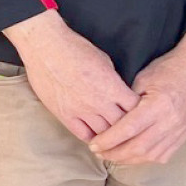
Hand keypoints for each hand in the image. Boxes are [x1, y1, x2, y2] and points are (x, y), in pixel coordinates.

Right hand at [4, 10, 138, 141]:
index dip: (140, 113)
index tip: (140, 114)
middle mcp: (99, 102)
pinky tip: (96, 137)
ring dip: (111, 136)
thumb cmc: (74, 48)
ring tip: (115, 137)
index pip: (136, 110)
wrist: (45, 47)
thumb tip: (119, 91)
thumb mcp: (104, 60)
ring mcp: (81, 110)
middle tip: (131, 131)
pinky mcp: (64, 114)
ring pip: (104, 134)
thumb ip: (113, 81)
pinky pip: (83, 134)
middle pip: (123, 126)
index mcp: (112, 87)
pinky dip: (92, 138)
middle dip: (128, 128)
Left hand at [89, 31, 185, 165]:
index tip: (93, 144)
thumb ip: (127, 101)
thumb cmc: (167, 70)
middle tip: (98, 152)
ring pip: (151, 155)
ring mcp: (180, 131)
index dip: (109, 140)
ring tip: (111, 156)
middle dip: (115, 153)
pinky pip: (164, 155)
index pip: (128, 129)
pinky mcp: (184, 135)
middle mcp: (171, 122)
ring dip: (128, 159)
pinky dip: (145, 159)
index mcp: (158, 105)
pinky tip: (131, 156)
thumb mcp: (142, 79)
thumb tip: (108, 118)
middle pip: (139, 147)